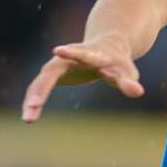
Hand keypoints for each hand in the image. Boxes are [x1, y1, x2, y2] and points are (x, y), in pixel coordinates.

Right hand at [21, 31, 143, 122]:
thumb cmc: (118, 63)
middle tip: (34, 103)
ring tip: (28, 119)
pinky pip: (38, 89)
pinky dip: (33, 102)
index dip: (71, 52)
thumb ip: (128, 81)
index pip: (82, 53)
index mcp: (92, 54)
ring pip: (41, 82)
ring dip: (34, 99)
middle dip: (43, 87)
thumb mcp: (127, 72)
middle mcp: (68, 57)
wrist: (106, 48)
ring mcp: (57, 65)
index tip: (58, 50)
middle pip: (52, 70)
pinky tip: (28, 117)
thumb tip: (138, 91)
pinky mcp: (51, 74)